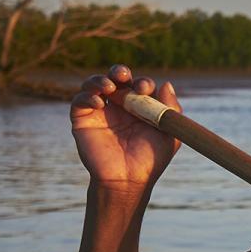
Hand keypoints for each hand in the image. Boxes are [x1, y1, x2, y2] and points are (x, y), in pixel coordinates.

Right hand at [70, 64, 181, 193]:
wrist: (128, 180)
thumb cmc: (150, 160)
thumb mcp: (169, 135)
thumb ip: (170, 110)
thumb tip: (167, 84)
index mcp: (138, 108)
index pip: (137, 85)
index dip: (141, 82)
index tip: (144, 88)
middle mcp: (118, 108)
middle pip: (114, 78)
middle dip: (119, 71)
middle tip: (123, 74)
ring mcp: (99, 113)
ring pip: (94, 85)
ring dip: (100, 79)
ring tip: (109, 87)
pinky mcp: (82, 121)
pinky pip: (79, 101)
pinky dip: (87, 95)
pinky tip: (99, 102)